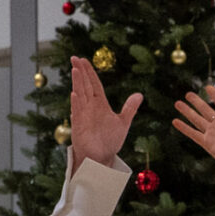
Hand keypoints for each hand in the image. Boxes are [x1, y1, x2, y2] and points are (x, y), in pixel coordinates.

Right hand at [66, 54, 141, 171]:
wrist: (102, 158)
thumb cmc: (110, 141)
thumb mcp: (123, 122)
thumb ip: (129, 108)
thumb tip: (139, 94)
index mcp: (100, 104)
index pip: (94, 84)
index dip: (89, 72)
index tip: (84, 60)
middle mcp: (90, 107)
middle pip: (84, 85)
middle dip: (80, 71)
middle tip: (75, 57)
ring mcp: (83, 115)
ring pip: (80, 95)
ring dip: (77, 83)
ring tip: (75, 70)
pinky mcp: (79, 126)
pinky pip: (77, 112)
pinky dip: (76, 103)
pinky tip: (74, 93)